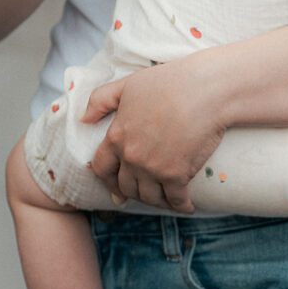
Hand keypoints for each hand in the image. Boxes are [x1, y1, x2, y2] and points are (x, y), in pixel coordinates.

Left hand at [82, 58, 228, 213]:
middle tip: (145, 193)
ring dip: (157, 202)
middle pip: (126, 186)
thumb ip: (101, 100)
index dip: (108, 180)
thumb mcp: (128, 85)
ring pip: (150, 197)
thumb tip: (83, 119)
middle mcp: (131, 156)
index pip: (102, 168)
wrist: (204, 90)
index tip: (117, 187)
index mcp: (117, 136)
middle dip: (134, 192)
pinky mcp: (177, 175)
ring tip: (166, 200)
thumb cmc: (169, 82)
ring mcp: (153, 168)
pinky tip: (187, 206)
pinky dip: (181, 206)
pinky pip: (176, 200)